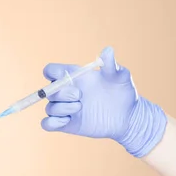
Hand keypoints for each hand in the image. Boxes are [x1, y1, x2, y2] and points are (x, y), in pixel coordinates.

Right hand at [41, 46, 167, 157]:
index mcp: (74, 77)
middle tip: (79, 95)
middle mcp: (66, 92)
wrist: (128, 116)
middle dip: (61, 93)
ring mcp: (65, 109)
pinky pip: (47, 124)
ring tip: (80, 108)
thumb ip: (111, 65)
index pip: (51, 71)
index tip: (67, 78)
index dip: (51, 73)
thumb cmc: (123, 92)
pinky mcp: (66, 124)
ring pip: (49, 108)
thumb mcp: (120, 77)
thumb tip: (108, 50)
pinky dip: (52, 123)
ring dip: (62, 108)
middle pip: (48, 91)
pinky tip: (68, 121)